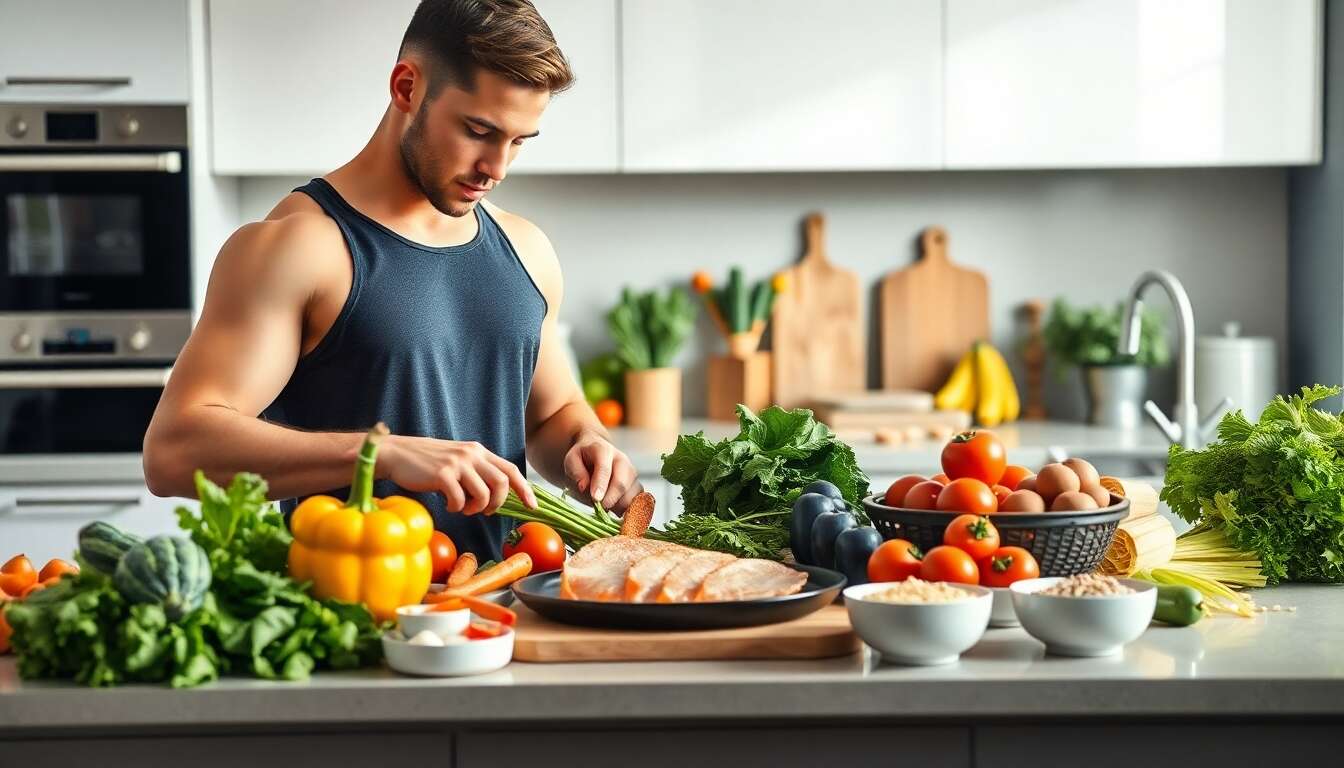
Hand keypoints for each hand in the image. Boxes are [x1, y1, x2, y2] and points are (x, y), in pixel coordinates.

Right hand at [374, 434, 536, 513]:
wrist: (396, 454)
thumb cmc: (427, 462)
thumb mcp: (457, 459)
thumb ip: (476, 470)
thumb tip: (496, 494)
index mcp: (478, 450)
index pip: (510, 469)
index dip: (524, 489)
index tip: (532, 506)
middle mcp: (471, 454)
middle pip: (502, 483)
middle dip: (498, 503)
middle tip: (484, 511)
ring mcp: (457, 463)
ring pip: (484, 494)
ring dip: (476, 508)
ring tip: (463, 508)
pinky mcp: (442, 474)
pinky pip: (460, 500)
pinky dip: (456, 508)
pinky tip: (447, 505)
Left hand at [562, 430, 641, 512]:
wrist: (594, 454)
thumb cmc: (582, 459)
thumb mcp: (571, 460)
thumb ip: (576, 471)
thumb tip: (584, 487)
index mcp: (604, 450)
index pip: (604, 468)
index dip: (601, 485)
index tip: (595, 499)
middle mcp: (622, 460)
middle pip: (622, 482)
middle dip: (612, 498)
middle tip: (600, 508)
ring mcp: (631, 473)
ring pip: (633, 492)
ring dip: (622, 506)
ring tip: (609, 511)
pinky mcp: (636, 485)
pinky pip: (640, 500)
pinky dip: (633, 509)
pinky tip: (622, 515)